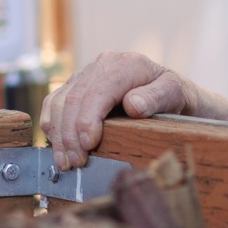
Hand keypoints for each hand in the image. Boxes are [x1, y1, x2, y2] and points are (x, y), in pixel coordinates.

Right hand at [42, 51, 195, 170]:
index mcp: (125, 64)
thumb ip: (157, 97)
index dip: (87, 119)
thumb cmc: (174, 97)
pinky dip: (52, 126)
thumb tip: (132, 105)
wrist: (170, 93)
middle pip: (73, 98)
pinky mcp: (77, 86)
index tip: (89, 146)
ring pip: (59, 102)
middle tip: (76, 163)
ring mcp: (87, 74)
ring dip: (59, 135)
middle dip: (71, 134)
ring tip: (66, 162)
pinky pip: (54, 103)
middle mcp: (102, 64)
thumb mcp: (175, 94)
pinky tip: (58, 147)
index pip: (97, 92)